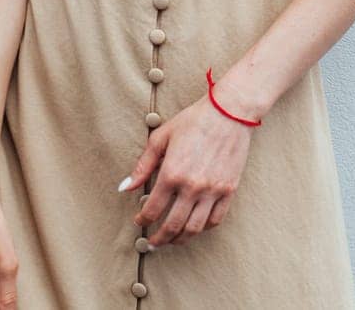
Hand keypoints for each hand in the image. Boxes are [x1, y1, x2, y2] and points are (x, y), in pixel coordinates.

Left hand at [118, 93, 253, 245]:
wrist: (230, 112)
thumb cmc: (194, 120)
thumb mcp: (162, 137)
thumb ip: (142, 165)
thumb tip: (124, 187)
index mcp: (171, 173)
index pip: (152, 210)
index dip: (142, 220)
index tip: (139, 221)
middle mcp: (192, 186)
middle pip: (172, 226)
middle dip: (159, 239)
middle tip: (152, 242)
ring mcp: (212, 190)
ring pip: (194, 229)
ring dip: (180, 239)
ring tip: (172, 240)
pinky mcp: (229, 190)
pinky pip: (215, 219)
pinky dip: (203, 228)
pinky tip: (195, 227)